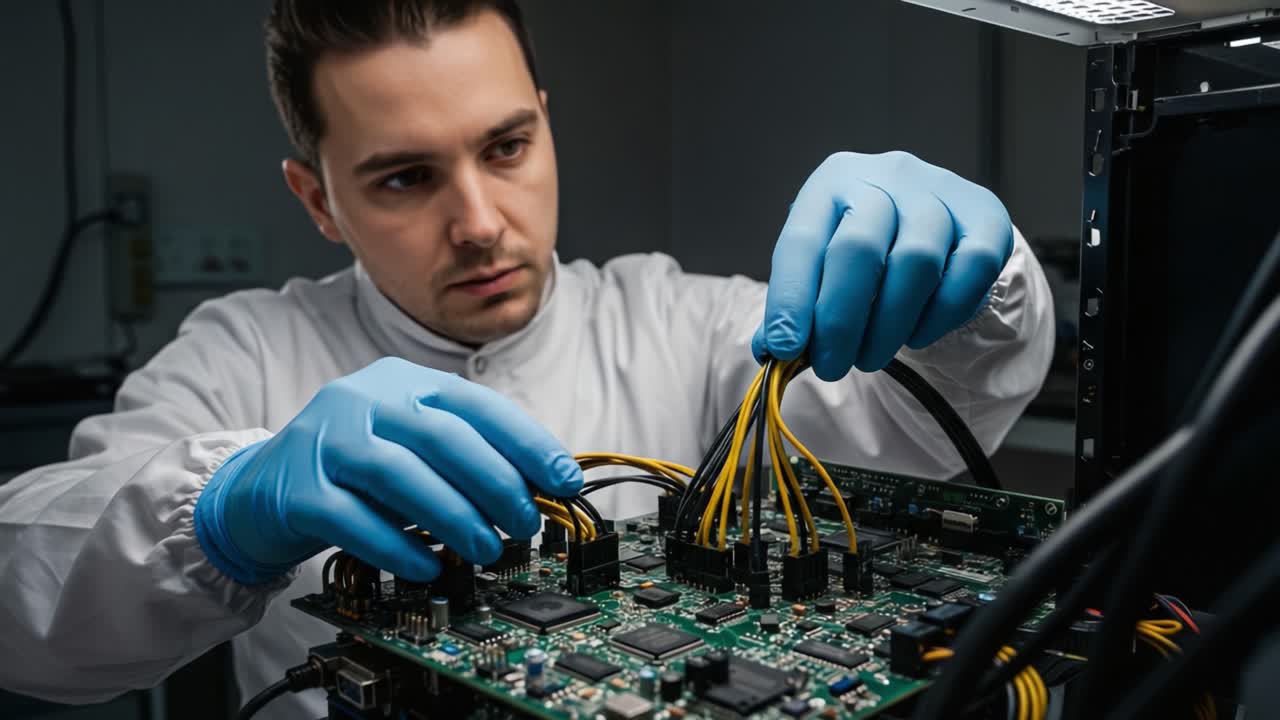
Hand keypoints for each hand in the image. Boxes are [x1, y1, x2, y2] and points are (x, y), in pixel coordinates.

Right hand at [194, 357, 582, 583]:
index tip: (564, 480)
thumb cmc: (353, 471)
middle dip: (495, 484)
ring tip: (486, 549)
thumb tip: (536, 490)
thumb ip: (463, 458)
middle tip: (526, 523)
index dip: (527, 443)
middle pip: (442, 436)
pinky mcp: (298, 489)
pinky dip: (397, 546)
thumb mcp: (411, 448)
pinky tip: (426, 567)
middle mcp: (364, 401)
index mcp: (404, 383)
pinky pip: (354, 519)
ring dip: (453, 517)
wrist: (259, 490)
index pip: (478, 405)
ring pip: (400, 474)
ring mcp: (326, 441)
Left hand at [753, 151, 1013, 379]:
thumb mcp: (823, 265)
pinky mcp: (986, 214)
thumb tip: (770, 353)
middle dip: (840, 321)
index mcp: (832, 182)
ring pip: (916, 262)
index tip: (785, 349)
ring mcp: (940, 190)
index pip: (802, 242)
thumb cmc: (865, 249)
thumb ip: (798, 306)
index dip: (791, 299)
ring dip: (889, 325)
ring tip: (870, 357)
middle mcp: (885, 175)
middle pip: (859, 249)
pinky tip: (917, 335)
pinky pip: (971, 268)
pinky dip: (941, 314)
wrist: (933, 220)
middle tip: (831, 367)